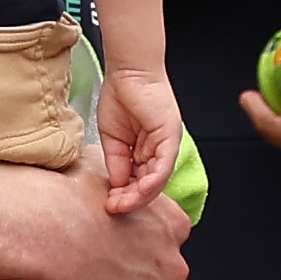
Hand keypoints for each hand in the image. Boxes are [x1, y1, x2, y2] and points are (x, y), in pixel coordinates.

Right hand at [13, 142, 190, 279]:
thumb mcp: (105, 169)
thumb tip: (110, 176)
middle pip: (163, 278)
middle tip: (101, 274)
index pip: (170, 244)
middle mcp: (173, 263)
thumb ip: (122, 182)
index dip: (142, 248)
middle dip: (138, 278)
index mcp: (173, 225)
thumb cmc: (65, 194)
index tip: (118, 250)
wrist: (40, 229)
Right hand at [95, 67, 184, 210]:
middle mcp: (160, 150)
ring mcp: (167, 144)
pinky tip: (139, 190)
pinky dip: (152, 180)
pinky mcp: (170, 136)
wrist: (127, 71)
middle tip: (115, 208)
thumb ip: (117, 162)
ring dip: (140, 195)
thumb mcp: (113, 138)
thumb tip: (117, 185)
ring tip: (122, 204)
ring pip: (158, 179)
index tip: (110, 204)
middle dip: (132, 199)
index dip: (125, 195)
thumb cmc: (121, 96)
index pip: (140, 181)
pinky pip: (164, 165)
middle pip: (150, 184)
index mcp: (147, 150)